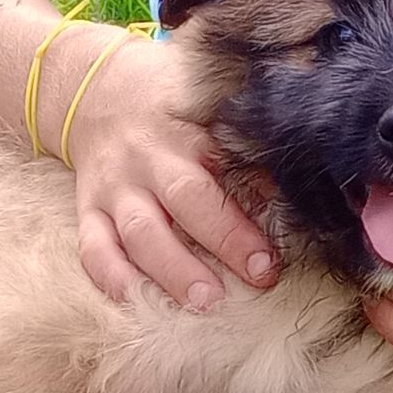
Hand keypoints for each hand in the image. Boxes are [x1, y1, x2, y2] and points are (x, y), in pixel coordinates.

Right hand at [69, 36, 277, 308]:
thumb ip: (249, 134)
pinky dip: (111, 278)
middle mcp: (148, 158)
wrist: (92, 89)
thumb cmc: (168, 100)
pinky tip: (134, 301)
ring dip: (171, 271)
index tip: (279, 246)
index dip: (255, 205)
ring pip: (139, 233)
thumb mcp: (208, 101)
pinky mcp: (87, 209)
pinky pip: (92, 248)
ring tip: (204, 303)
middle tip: (259, 277)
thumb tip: (305, 172)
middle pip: (185, 200)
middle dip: (225, 240)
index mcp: (188, 130)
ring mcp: (114, 187)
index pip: (225, 166)